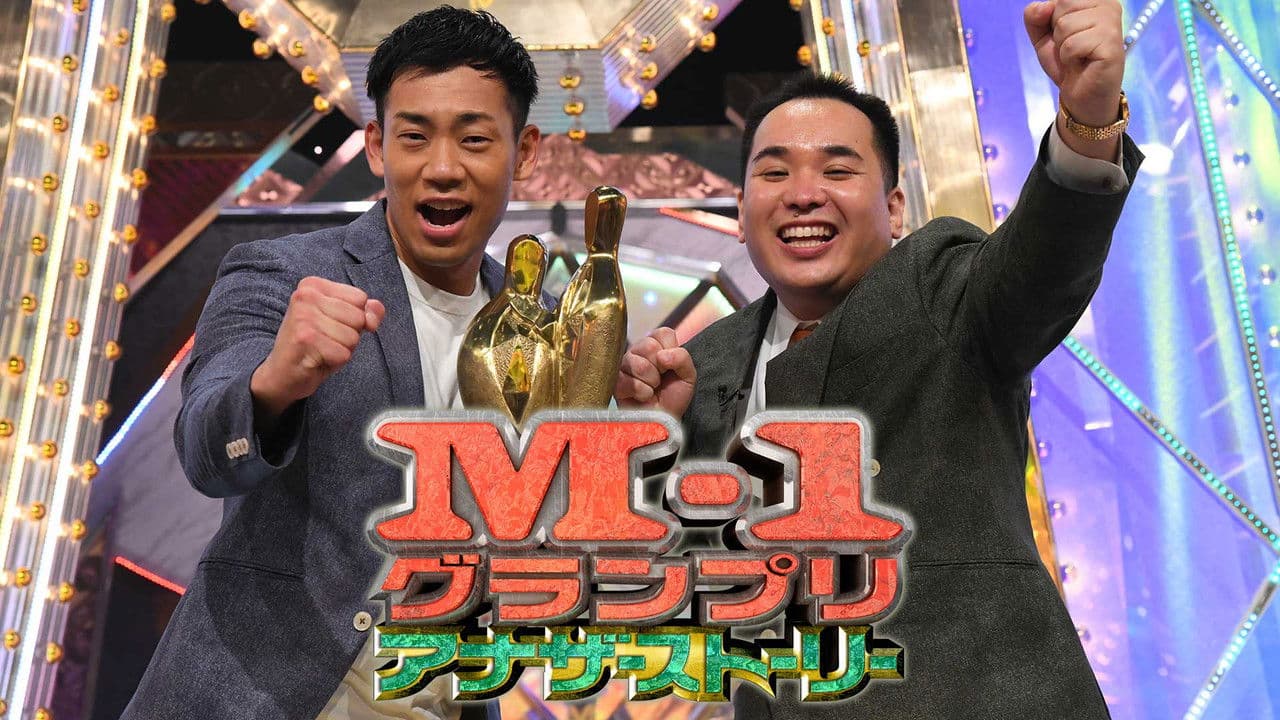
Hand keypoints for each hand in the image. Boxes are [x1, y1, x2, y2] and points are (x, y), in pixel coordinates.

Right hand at [251, 276, 384, 422]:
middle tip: (324, 340)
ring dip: (342, 349)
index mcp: (313, 285)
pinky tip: (316, 359)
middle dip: (349, 335)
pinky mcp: (305, 338)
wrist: (282, 374)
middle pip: (358, 317)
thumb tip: (377, 308)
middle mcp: (305, 295)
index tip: (330, 325)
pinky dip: (335, 362)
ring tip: (321, 349)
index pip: (360, 298)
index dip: (355, 318)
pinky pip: (344, 353)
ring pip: (353, 337)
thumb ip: (364, 312)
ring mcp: (303, 316)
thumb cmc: (314, 345)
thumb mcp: (341, 323)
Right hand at [615, 327, 695, 417]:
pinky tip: (642, 397)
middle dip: (660, 369)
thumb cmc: (673, 397)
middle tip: (660, 380)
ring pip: (637, 363)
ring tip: (652, 389)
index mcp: (655, 345)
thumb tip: (662, 355)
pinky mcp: (614, 382)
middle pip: (648, 345)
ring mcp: (623, 365)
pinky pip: (627, 380)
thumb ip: (682, 358)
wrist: (663, 421)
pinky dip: (641, 392)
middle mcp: (637, 351)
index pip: (663, 333)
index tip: (671, 367)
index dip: (671, 351)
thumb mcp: (688, 376)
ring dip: (651, 382)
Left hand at [1024, 0, 1124, 154]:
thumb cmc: (1066, 61)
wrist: (1080, 94)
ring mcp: (1113, 23)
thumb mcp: (1043, 35)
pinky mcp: (1112, 44)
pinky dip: (1069, 58)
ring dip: (1063, 46)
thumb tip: (1044, 6)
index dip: (1052, 19)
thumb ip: (1036, 15)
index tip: (1067, 34)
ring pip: (1065, 24)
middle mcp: (1110, 5)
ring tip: (1078, 55)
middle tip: (1072, 46)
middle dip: (1057, 31)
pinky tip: (1083, 63)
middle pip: (1062, 4)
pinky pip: (1071, 44)